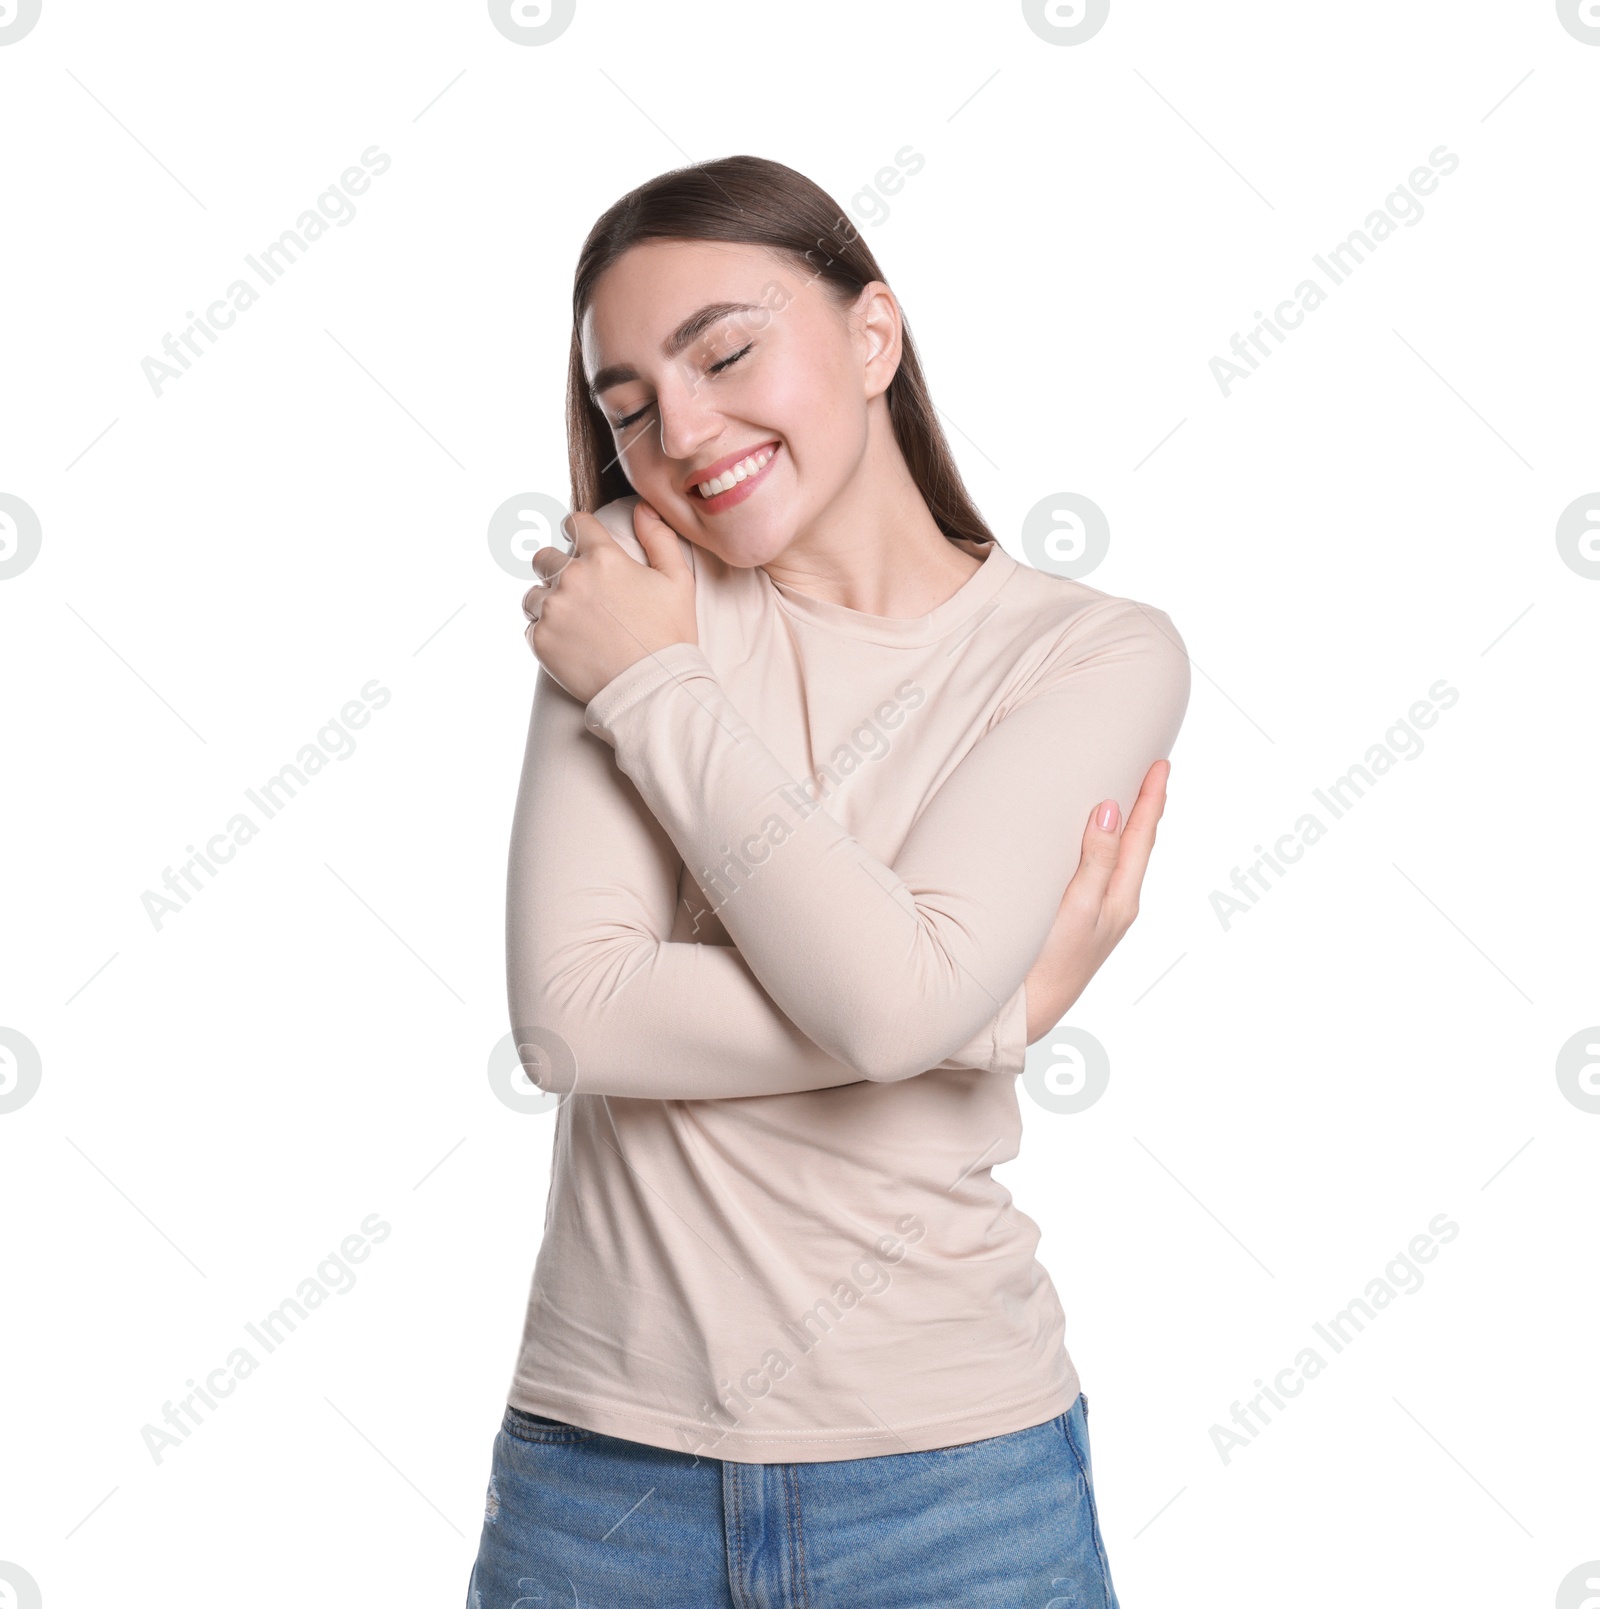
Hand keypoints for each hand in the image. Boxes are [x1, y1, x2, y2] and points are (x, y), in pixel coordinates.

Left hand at [522, 501, 697, 704]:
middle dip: (558, 569)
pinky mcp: (541, 639)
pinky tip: (571, 644)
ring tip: (574, 623)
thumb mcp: (677, 581)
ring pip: (533, 594)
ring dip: (548, 602)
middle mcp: (572, 578)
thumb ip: (659, 538)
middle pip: (544, 557)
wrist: (653, 688)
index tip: (581, 543)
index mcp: (604, 557)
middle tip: (580, 593)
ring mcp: (552, 609)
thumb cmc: (669, 636)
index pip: (576, 524)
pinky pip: (531, 627)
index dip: (579, 531)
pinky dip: (546, 633)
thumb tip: (642, 509)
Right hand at [1022, 759, 1171, 1041]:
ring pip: (1124, 861)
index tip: (1161, 764)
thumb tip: (1112, 809)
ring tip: (1132, 801)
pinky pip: (1104, 874)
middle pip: (1139, 846)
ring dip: (1129, 828)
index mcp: (1122, 898)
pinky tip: (1096, 847)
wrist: (1030, 1012)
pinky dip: (1108, 850)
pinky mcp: (1081, 923)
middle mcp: (1117, 905)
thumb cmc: (1049, 962)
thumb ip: (1096, 859)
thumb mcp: (1076, 907)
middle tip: (1154, 772)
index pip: (1142, 836)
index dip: (1152, 798)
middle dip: (1147, 808)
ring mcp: (1101, 916)